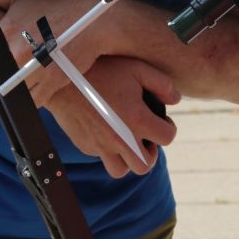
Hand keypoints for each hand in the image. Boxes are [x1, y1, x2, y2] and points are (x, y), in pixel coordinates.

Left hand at [0, 0, 103, 105]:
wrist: (93, 22)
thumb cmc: (58, 7)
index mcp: (6, 30)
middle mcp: (17, 51)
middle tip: (8, 68)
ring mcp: (34, 69)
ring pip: (11, 90)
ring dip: (15, 86)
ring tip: (22, 78)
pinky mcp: (51, 82)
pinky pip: (33, 100)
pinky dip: (32, 97)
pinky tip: (34, 88)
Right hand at [44, 56, 179, 177]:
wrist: (62, 76)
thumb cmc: (103, 68)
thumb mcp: (137, 68)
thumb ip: (162, 84)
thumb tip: (176, 100)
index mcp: (137, 120)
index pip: (167, 138)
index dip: (169, 128)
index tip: (162, 120)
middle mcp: (120, 139)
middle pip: (144, 166)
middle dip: (150, 153)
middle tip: (145, 136)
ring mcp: (100, 145)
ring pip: (120, 171)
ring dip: (128, 159)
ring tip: (127, 140)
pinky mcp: (85, 145)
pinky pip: (101, 158)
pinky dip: (108, 150)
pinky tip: (106, 129)